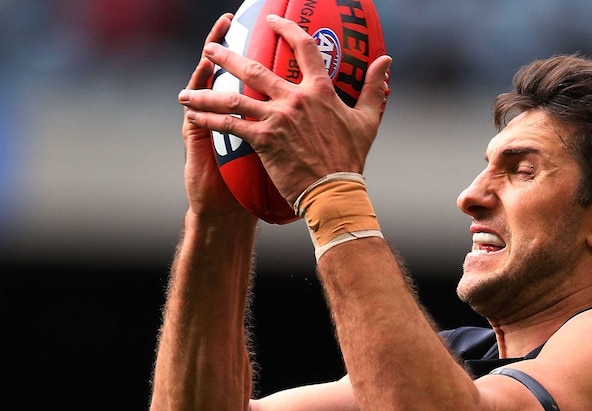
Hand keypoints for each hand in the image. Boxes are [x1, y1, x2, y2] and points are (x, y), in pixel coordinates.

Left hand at [178, 15, 392, 204]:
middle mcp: (295, 99)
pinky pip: (230, 125)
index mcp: (320, 91)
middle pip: (255, 68)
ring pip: (235, 97)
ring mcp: (277, 119)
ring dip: (207, 91)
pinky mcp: (264, 140)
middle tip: (210, 48)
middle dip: (228, 56)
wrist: (335, 190)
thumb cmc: (351, 158)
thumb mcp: (368, 120)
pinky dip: (209, 119)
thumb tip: (386, 61)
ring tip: (187, 89)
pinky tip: (193, 115)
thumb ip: (374, 88)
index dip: (286, 29)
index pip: (304, 49)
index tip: (271, 21)